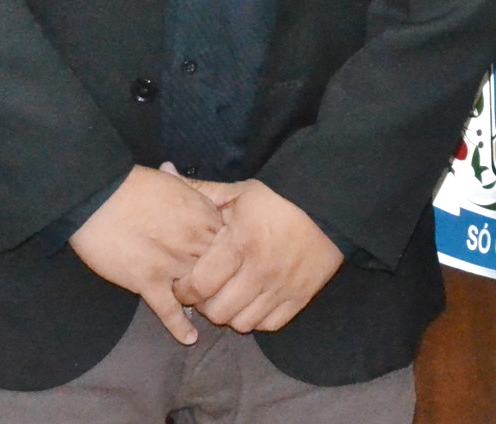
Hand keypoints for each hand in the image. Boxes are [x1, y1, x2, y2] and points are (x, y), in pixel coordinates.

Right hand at [67, 163, 224, 344]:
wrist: (99, 198)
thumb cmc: (132, 186)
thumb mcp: (171, 183)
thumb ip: (185, 187)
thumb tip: (180, 176)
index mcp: (204, 216)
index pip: (232, 244)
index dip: (232, 255)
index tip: (233, 263)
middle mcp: (195, 242)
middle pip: (222, 270)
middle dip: (224, 282)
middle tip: (225, 294)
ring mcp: (173, 264)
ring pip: (200, 291)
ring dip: (205, 303)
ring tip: (211, 313)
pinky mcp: (149, 281)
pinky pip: (169, 310)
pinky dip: (179, 326)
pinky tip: (189, 339)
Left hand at [171, 179, 344, 333]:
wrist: (329, 206)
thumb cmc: (277, 200)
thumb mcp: (238, 193)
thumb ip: (200, 190)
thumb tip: (165, 170)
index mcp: (240, 243)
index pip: (199, 286)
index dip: (184, 290)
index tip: (183, 283)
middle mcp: (261, 270)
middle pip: (218, 312)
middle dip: (206, 305)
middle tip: (206, 291)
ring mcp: (282, 287)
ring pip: (243, 323)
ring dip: (231, 313)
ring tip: (229, 296)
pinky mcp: (300, 297)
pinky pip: (269, 324)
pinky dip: (257, 318)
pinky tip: (253, 300)